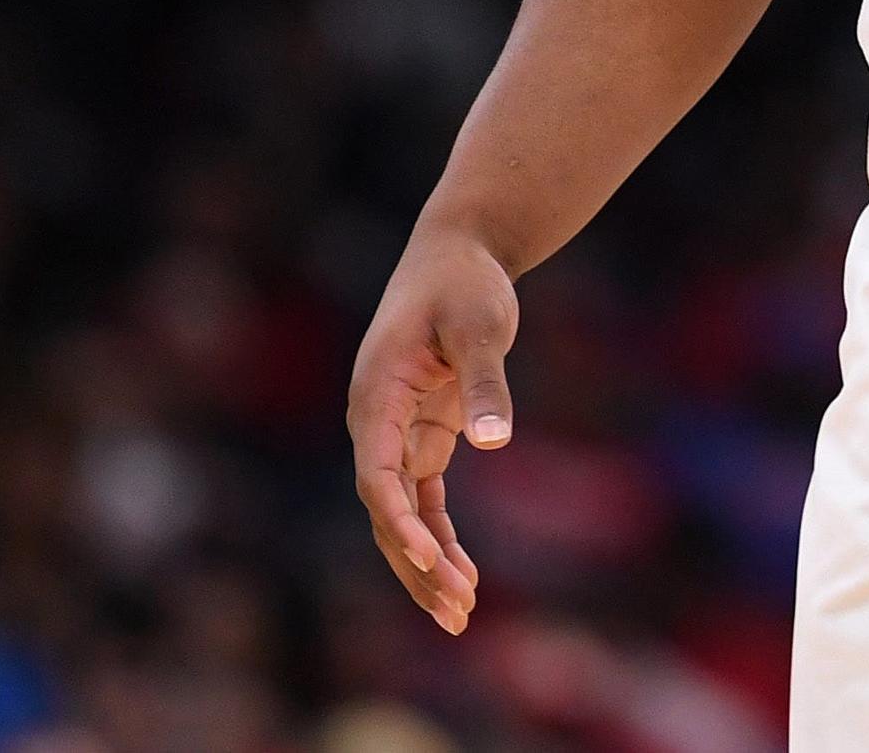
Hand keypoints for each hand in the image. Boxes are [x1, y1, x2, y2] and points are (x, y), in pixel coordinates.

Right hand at [348, 219, 519, 633]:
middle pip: (386, 511)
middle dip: (417, 565)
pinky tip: (464, 575)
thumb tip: (492, 442)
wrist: (458, 253)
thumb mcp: (480, 324)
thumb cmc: (464, 283)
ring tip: (462, 614)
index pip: (376, 475)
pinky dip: (441, 535)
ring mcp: (396, 432)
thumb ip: (485, 381)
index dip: (398, 522)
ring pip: (402, 514)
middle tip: (457, 613)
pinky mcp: (422, 435)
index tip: (430, 559)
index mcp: (376, 396)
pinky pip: (424, 499)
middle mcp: (376, 422)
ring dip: (427, 563)